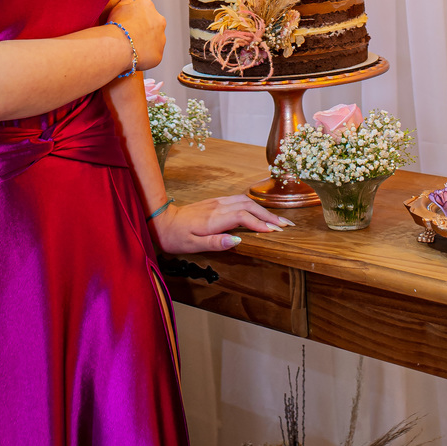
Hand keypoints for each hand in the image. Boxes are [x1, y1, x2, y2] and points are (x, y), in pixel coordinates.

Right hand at [108, 0, 165, 70]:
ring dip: (146, 43)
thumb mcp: (118, 7)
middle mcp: (159, 21)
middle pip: (152, 25)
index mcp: (148, 6)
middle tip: (130, 36)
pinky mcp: (159, 54)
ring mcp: (161, 38)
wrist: (119, 45)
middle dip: (144, 29)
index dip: (135, 18)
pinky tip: (134, 56)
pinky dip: (144, 56)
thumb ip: (126, 1)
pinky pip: (151, 55)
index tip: (127, 24)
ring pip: (154, 40)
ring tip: (131, 47)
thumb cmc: (117, 25)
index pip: (144, 10)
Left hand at [151, 194, 292, 254]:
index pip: (243, 217)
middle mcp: (218, 207)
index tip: (275, 232)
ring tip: (277, 219)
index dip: (260, 224)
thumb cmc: (175, 237)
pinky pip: (239, 200)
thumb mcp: (192, 246)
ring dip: (263, 209)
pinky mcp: (215, 202)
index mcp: (214, 219)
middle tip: (286, 225)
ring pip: (245, 200)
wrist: (161, 221)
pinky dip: (253, 205)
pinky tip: (259, 211)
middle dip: (269, 215)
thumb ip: (215, 243)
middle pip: (249, 206)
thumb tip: (237, 241)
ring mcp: (217, 202)